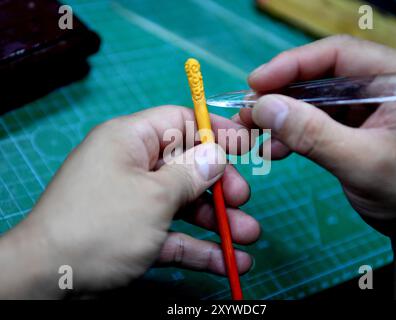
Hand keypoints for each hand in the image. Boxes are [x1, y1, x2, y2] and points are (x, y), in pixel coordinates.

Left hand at [0, 106, 259, 298]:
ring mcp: (135, 202)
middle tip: (243, 201)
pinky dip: (199, 247)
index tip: (246, 144)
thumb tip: (216, 153)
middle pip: (187, 166)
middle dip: (220, 185)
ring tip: (248, 237)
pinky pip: (173, 234)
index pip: (179, 121)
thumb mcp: (154, 195)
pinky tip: (228, 262)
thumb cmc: (102, 224)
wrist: (49, 279)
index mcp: (130, 140)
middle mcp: (133, 166)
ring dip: (217, 221)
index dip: (214, 130)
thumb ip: (191, 173)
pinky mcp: (135, 233)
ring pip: (184, 204)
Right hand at [236, 35, 395, 297]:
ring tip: (255, 133)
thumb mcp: (363, 163)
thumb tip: (263, 107)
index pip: (341, 55)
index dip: (293, 64)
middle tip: (248, 112)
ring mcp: (370, 106)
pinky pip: (319, 120)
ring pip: (316, 99)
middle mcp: (386, 85)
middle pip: (324, 75)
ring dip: (284, 116)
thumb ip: (313, 134)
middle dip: (282, 94)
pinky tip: (275, 148)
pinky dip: (294, 132)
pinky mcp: (357, 126)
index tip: (256, 82)